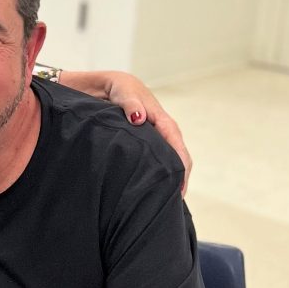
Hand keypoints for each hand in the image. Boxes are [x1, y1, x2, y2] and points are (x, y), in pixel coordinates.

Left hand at [98, 71, 191, 192]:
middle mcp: (162, 130)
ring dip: (169, 178)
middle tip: (173, 201)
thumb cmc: (118, 88)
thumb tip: (140, 119)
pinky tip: (152, 187)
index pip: (176, 144)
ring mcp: (154, 137)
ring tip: (165, 200)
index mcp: (161, 119)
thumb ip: (130, 104)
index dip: (180, 166)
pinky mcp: (145, 142)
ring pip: (167, 160)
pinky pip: (156, 159)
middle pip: (177, 157)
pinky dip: (157, 173)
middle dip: (179, 178)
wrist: (107, 86)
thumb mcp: (123, 92)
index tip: (180, 186)